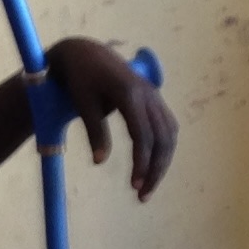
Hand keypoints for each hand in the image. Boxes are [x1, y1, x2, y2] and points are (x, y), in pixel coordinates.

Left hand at [47, 38, 177, 199]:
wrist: (86, 53)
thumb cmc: (80, 78)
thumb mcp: (83, 104)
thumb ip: (94, 132)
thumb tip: (100, 162)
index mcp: (129, 93)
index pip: (143, 135)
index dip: (141, 163)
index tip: (134, 186)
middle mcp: (147, 94)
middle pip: (162, 138)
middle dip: (156, 169)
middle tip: (143, 195)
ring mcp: (154, 95)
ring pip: (169, 134)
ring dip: (163, 162)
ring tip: (148, 186)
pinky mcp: (154, 98)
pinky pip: (167, 126)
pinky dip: (164, 147)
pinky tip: (155, 165)